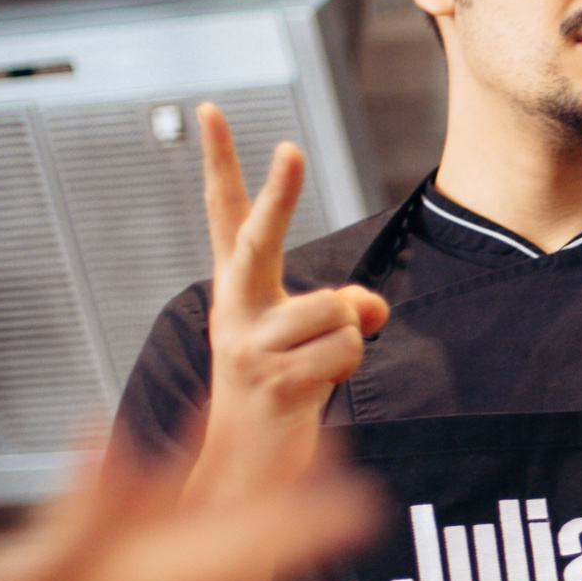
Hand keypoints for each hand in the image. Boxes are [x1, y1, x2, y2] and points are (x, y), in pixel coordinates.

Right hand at [194, 103, 388, 495]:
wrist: (245, 470)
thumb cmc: (281, 394)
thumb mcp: (312, 342)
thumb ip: (345, 309)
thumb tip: (371, 306)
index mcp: (238, 291)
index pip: (225, 215)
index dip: (219, 163)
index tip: (210, 110)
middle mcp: (234, 311)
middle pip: (259, 240)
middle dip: (279, 195)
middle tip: (292, 149)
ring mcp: (247, 349)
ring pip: (335, 311)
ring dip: (347, 339)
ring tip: (318, 369)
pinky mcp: (271, 384)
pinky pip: (344, 351)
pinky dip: (348, 368)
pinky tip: (316, 391)